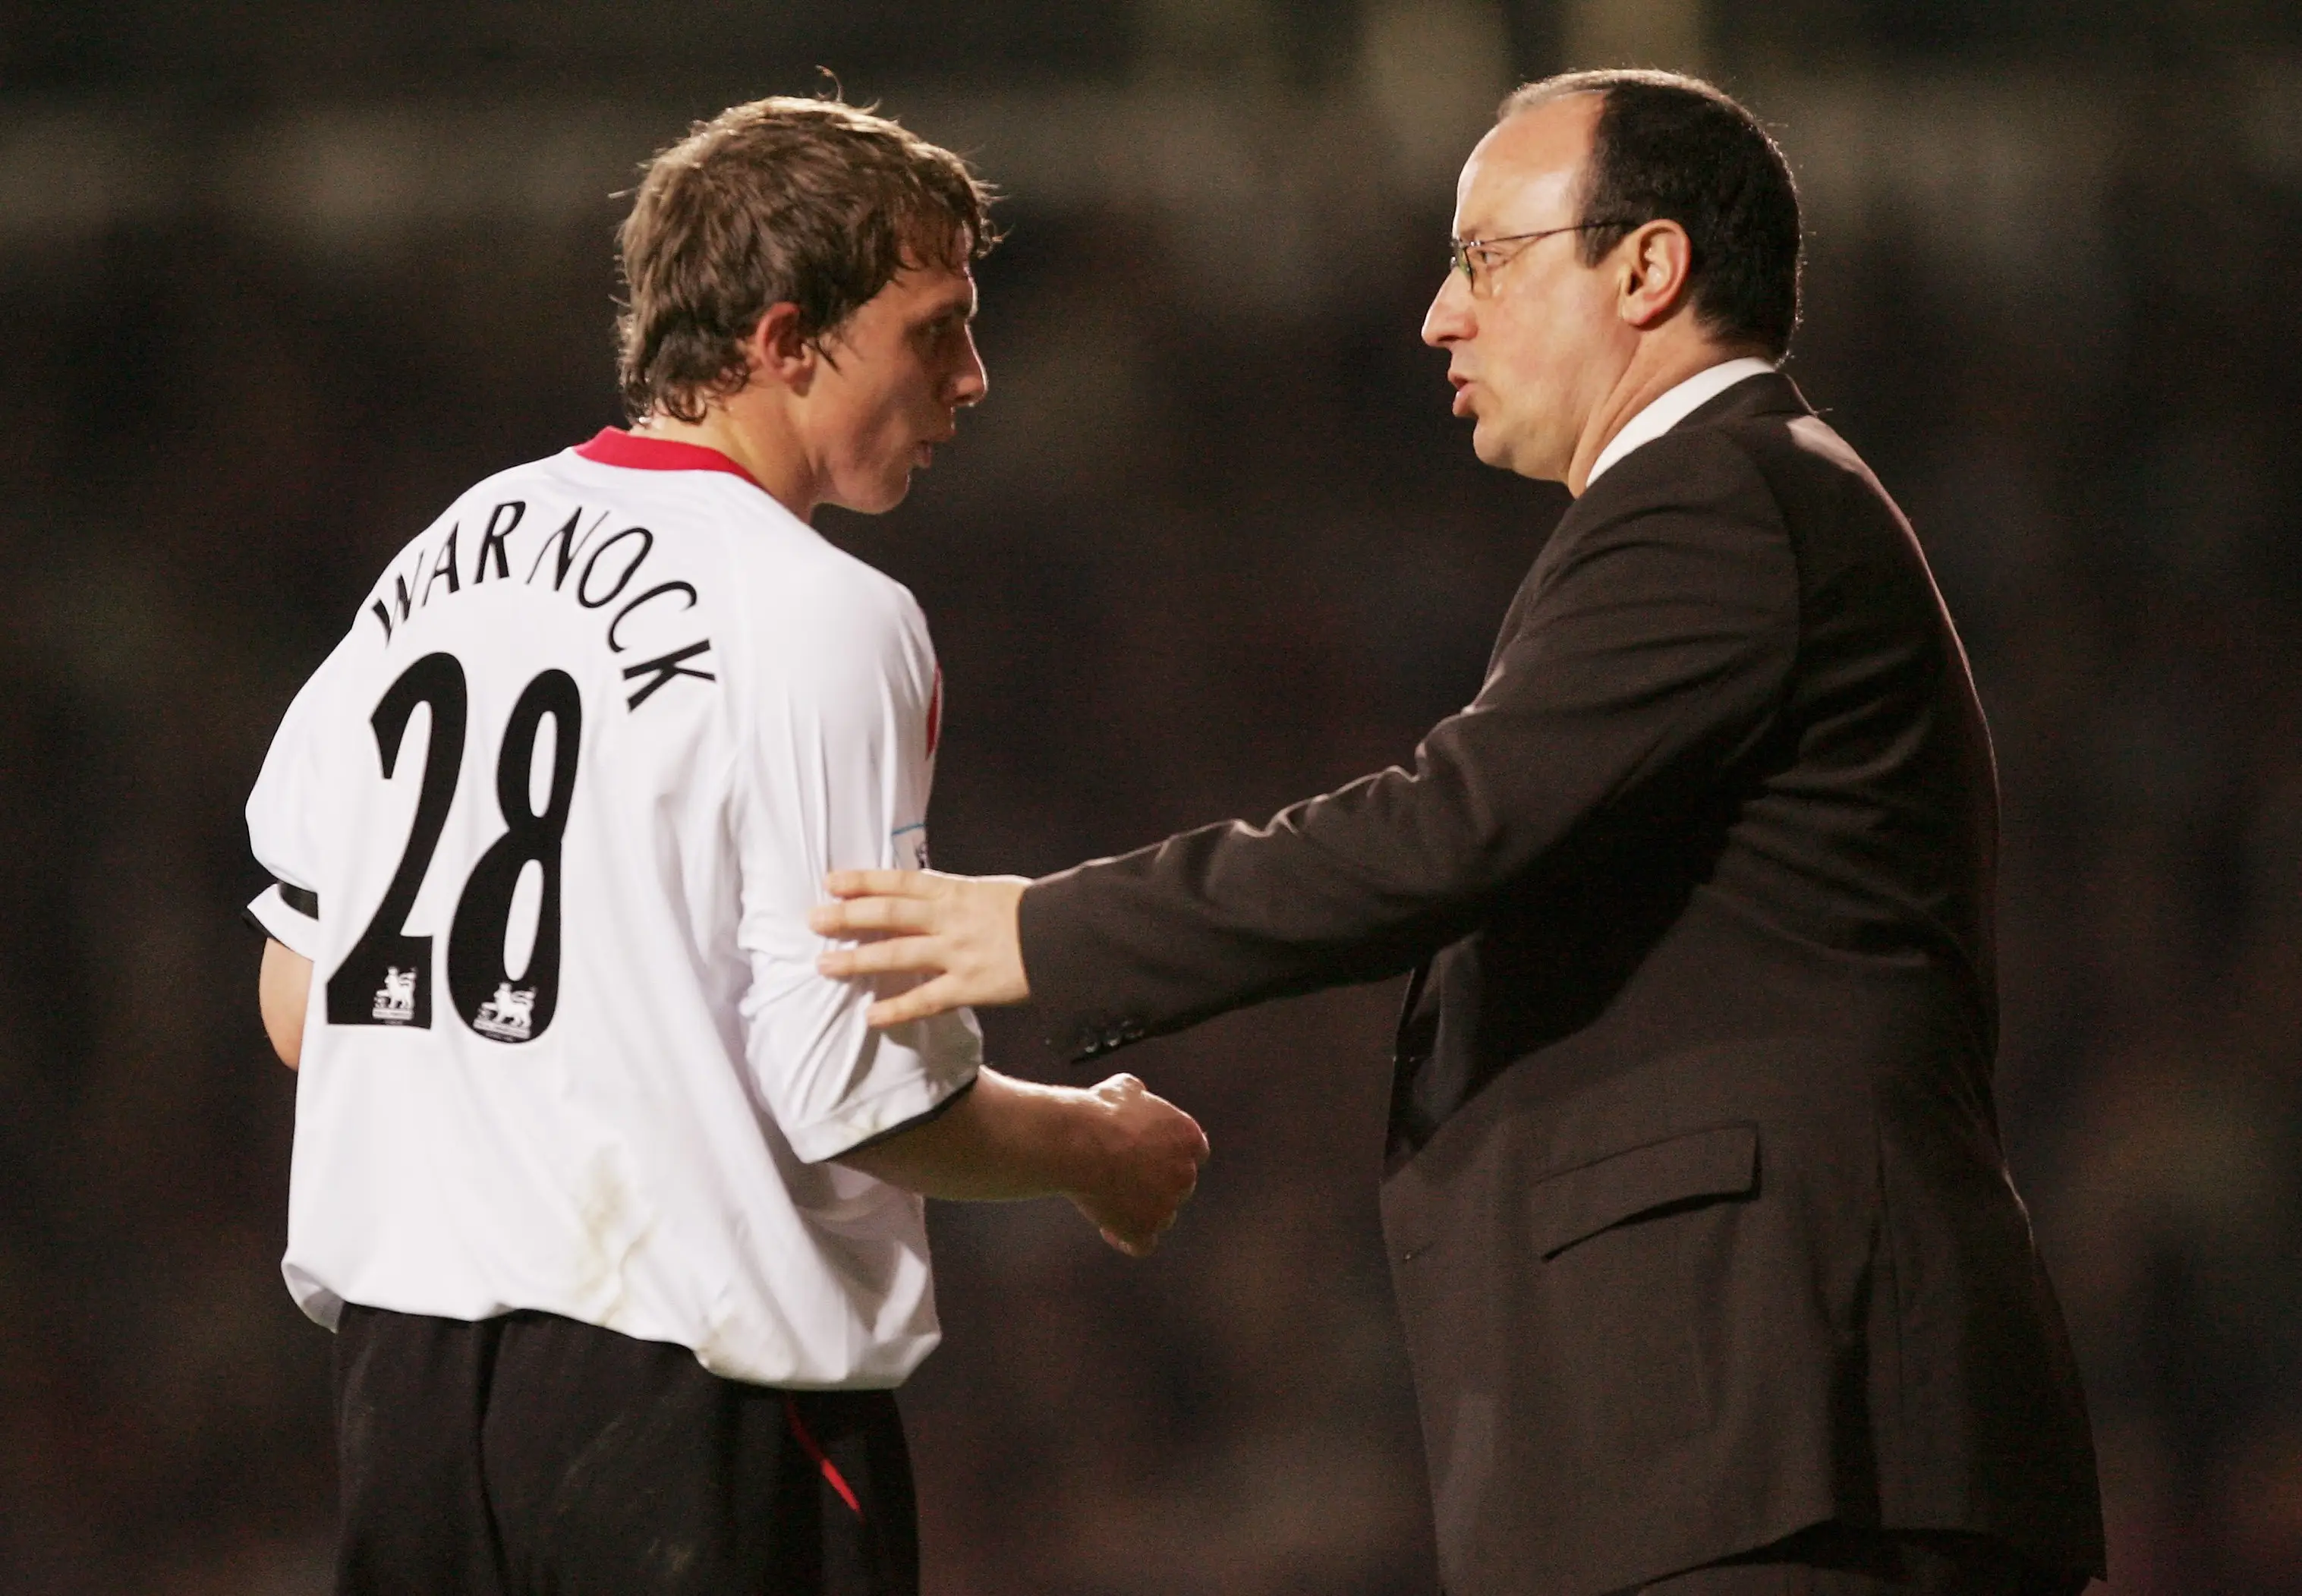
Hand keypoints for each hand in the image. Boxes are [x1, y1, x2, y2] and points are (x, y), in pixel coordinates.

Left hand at [811, 870, 1031, 1026]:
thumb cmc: (1036, 910)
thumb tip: (928, 899)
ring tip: (824, 965)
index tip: (831, 882)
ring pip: (899, 954)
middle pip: (889, 915)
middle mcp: (951, 919)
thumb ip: (958, 897)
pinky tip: (870, 1017)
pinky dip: (897, 1009)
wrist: (1069, 933)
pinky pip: (927, 1000)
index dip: (863, 881)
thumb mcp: (993, 891)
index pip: (900, 882)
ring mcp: (958, 953)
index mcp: (957, 891)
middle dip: (848, 917)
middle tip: (814, 920)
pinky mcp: (971, 986)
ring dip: (859, 960)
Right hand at [1066, 1073, 1209, 1256]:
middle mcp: (1185, 1174)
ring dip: (1142, 1211)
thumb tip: (1136, 1093)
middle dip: (1155, 1183)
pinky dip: (1128, 1240)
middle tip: (1123, 1177)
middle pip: (1177, 1186)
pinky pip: (1142, 1245)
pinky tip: (1111, 1231)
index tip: (1154, 1157)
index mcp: (1188, 1137)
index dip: (1172, 1156)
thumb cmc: (1099, 1113)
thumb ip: (1139, 1096)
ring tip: (1111, 1201)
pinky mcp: (1144, 1229)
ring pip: (1162, 1216)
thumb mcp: (1123, 1088)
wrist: (1079, 1142)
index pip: (1195, 1152)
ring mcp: (1167, 1205)